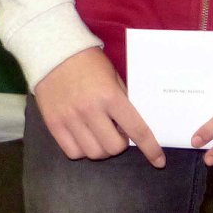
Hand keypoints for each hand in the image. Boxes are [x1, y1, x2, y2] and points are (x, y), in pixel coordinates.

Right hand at [33, 48, 165, 167]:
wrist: (54, 52)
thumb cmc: (88, 62)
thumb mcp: (114, 76)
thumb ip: (123, 100)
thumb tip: (133, 126)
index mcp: (110, 96)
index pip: (136, 129)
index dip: (150, 148)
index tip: (158, 160)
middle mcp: (90, 110)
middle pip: (113, 147)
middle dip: (120, 144)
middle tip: (117, 132)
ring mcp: (70, 119)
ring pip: (93, 153)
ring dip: (102, 148)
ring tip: (100, 134)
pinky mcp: (54, 124)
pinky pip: (73, 152)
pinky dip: (82, 150)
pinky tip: (84, 137)